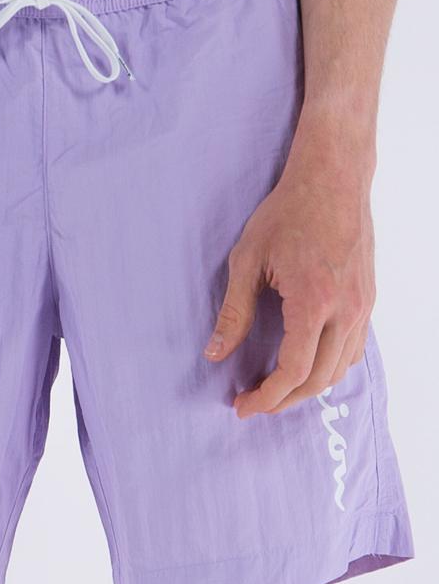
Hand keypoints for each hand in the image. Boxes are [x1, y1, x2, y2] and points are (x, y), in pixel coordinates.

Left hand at [204, 132, 375, 417]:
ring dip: (308, 388)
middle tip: (253, 402)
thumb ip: (233, 312)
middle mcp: (346, 310)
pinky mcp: (367, 299)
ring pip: (340, 368)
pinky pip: (354, 349)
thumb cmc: (287, 213)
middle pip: (319, 380)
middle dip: (284, 400)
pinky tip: (306, 365)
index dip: (267, 397)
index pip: (294, 371)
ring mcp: (363, 306)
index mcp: (314, 303)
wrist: (333, 178)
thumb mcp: (248, 261)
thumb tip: (215, 354)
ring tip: (275, 389)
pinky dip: (330, 367)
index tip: (243, 406)